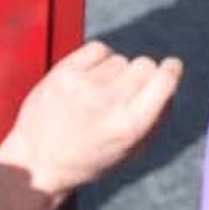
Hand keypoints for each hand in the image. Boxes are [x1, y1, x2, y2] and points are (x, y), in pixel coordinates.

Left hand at [0, 42, 182, 198]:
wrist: (38, 160)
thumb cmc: (89, 158)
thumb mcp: (131, 150)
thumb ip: (156, 117)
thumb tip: (171, 80)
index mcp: (131, 126)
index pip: (166, 79)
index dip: (171, 70)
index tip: (169, 69)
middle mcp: (110, 102)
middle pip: (145, 64)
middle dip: (140, 75)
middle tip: (124, 92)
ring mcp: (85, 85)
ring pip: (120, 59)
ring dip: (115, 72)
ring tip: (97, 94)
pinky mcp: (64, 72)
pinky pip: (99, 49)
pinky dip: (97, 59)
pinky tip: (88, 78)